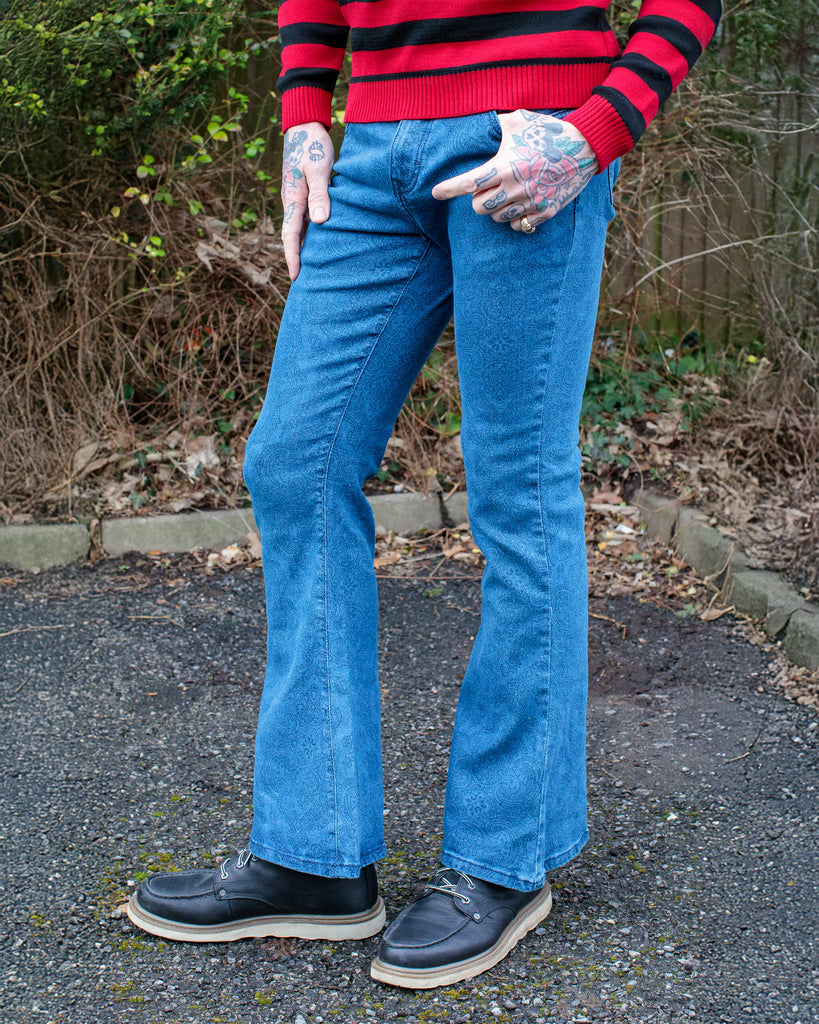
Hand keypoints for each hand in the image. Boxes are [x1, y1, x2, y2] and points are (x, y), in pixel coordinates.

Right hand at [281, 122, 333, 278]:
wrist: (304, 124)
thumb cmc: (313, 145)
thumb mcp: (319, 169)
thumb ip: (320, 195)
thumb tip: (320, 223)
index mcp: (293, 199)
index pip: (290, 235)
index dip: (292, 257)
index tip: (296, 277)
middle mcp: (293, 201)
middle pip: (293, 236)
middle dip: (297, 258)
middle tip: (305, 281)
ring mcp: (298, 197)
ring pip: (301, 228)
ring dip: (305, 247)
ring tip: (314, 266)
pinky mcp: (306, 191)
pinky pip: (307, 218)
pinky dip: (312, 232)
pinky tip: (322, 240)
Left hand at [431, 110, 598, 230]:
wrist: (586, 147)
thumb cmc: (548, 131)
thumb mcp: (519, 120)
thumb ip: (495, 125)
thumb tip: (477, 121)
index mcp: (504, 166)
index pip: (469, 183)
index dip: (449, 189)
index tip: (435, 193)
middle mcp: (515, 188)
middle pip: (479, 208)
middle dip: (478, 200)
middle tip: (488, 189)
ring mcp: (530, 202)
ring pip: (498, 219)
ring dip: (497, 209)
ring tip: (507, 194)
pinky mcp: (544, 212)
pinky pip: (519, 226)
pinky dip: (515, 220)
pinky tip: (520, 206)